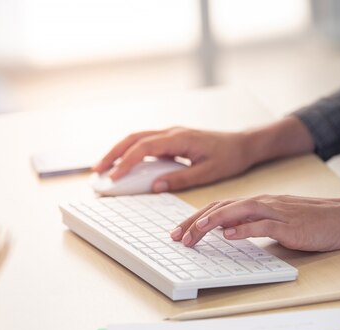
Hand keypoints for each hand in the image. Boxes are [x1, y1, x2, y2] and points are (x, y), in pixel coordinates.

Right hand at [93, 117, 314, 192]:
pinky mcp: (171, 139)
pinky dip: (129, 151)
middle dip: (112, 154)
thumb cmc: (229, 157)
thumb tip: (156, 186)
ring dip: (117, 151)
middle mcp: (171, 132)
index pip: (144, 148)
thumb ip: (181, 179)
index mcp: (179, 138)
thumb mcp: (208, 173)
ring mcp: (170, 133)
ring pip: (136, 138)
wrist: (243, 144)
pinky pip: (144, 142)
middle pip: (133, 138)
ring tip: (103, 168)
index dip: (126, 162)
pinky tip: (122, 164)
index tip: (114, 177)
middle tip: (97, 171)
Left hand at [170, 194, 339, 251]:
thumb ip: (252, 223)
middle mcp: (262, 202)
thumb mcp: (276, 220)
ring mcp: (276, 212)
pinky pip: (263, 224)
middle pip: (220, 208)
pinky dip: (244, 228)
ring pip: (236, 211)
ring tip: (193, 234)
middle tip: (176, 237)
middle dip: (194, 222)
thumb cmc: (312, 220)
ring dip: (211, 223)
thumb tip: (227, 232)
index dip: (195, 219)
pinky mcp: (290, 224)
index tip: (179, 232)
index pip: (218, 207)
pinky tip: (228, 235)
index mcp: (257, 202)